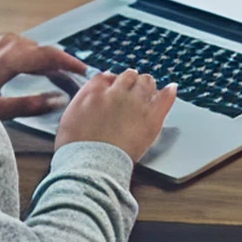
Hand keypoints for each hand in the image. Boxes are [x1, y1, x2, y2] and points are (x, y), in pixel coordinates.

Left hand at [0, 33, 86, 119]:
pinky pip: (18, 46)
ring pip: (29, 45)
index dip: (68, 62)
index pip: (46, 54)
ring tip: (57, 73)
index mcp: (6, 60)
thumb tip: (59, 100)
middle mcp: (1, 48)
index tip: (84, 70)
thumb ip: (30, 105)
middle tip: (74, 77)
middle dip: (59, 61)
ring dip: (45, 57)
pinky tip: (34, 67)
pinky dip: (31, 54)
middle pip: (40, 48)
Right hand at [55, 69, 177, 162]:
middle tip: (131, 91)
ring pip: (147, 82)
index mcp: (95, 91)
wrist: (91, 165)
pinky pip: (165, 98)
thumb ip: (84, 98)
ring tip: (147, 91)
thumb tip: (94, 91)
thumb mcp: (70, 116)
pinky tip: (171, 89)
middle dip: (130, 82)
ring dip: (146, 86)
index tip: (114, 87)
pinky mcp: (151, 119)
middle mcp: (117, 92)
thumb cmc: (77, 148)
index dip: (112, 82)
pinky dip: (169, 92)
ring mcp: (136, 104)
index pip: (108, 76)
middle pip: (129, 76)